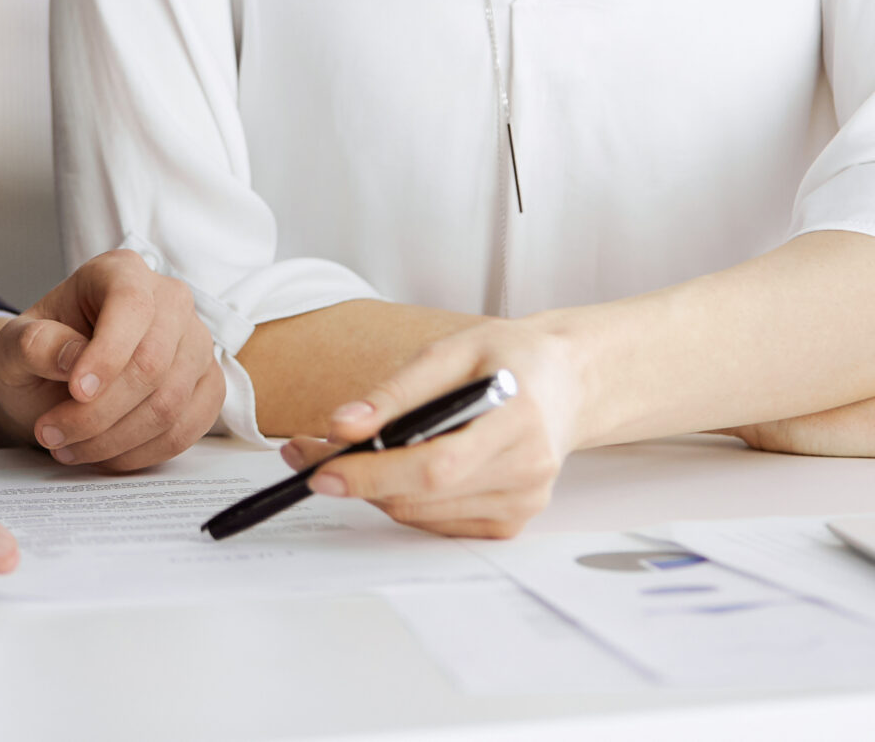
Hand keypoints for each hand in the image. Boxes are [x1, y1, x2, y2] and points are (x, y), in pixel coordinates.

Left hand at [0, 249, 225, 470]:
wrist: (54, 381)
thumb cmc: (37, 354)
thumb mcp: (12, 345)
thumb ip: (34, 344)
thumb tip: (74, 359)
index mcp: (121, 272)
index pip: (131, 306)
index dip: (108, 355)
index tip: (76, 392)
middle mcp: (170, 299)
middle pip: (153, 363)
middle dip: (100, 412)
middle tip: (51, 433)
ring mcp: (196, 343)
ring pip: (170, 403)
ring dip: (115, 439)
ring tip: (69, 447)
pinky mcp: (206, 384)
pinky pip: (187, 428)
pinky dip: (142, 452)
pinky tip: (105, 454)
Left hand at [278, 319, 579, 538]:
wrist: (566, 381)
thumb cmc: (510, 358)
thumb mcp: (452, 350)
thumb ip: (396, 390)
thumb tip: (343, 426)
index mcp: (518, 418)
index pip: (436, 464)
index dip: (374, 473)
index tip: (322, 470)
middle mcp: (527, 470)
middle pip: (422, 495)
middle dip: (357, 478)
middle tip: (308, 452)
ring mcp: (522, 503)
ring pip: (421, 514)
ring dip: (373, 490)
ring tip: (343, 454)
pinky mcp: (511, 521)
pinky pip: (437, 523)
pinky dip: (403, 500)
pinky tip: (392, 470)